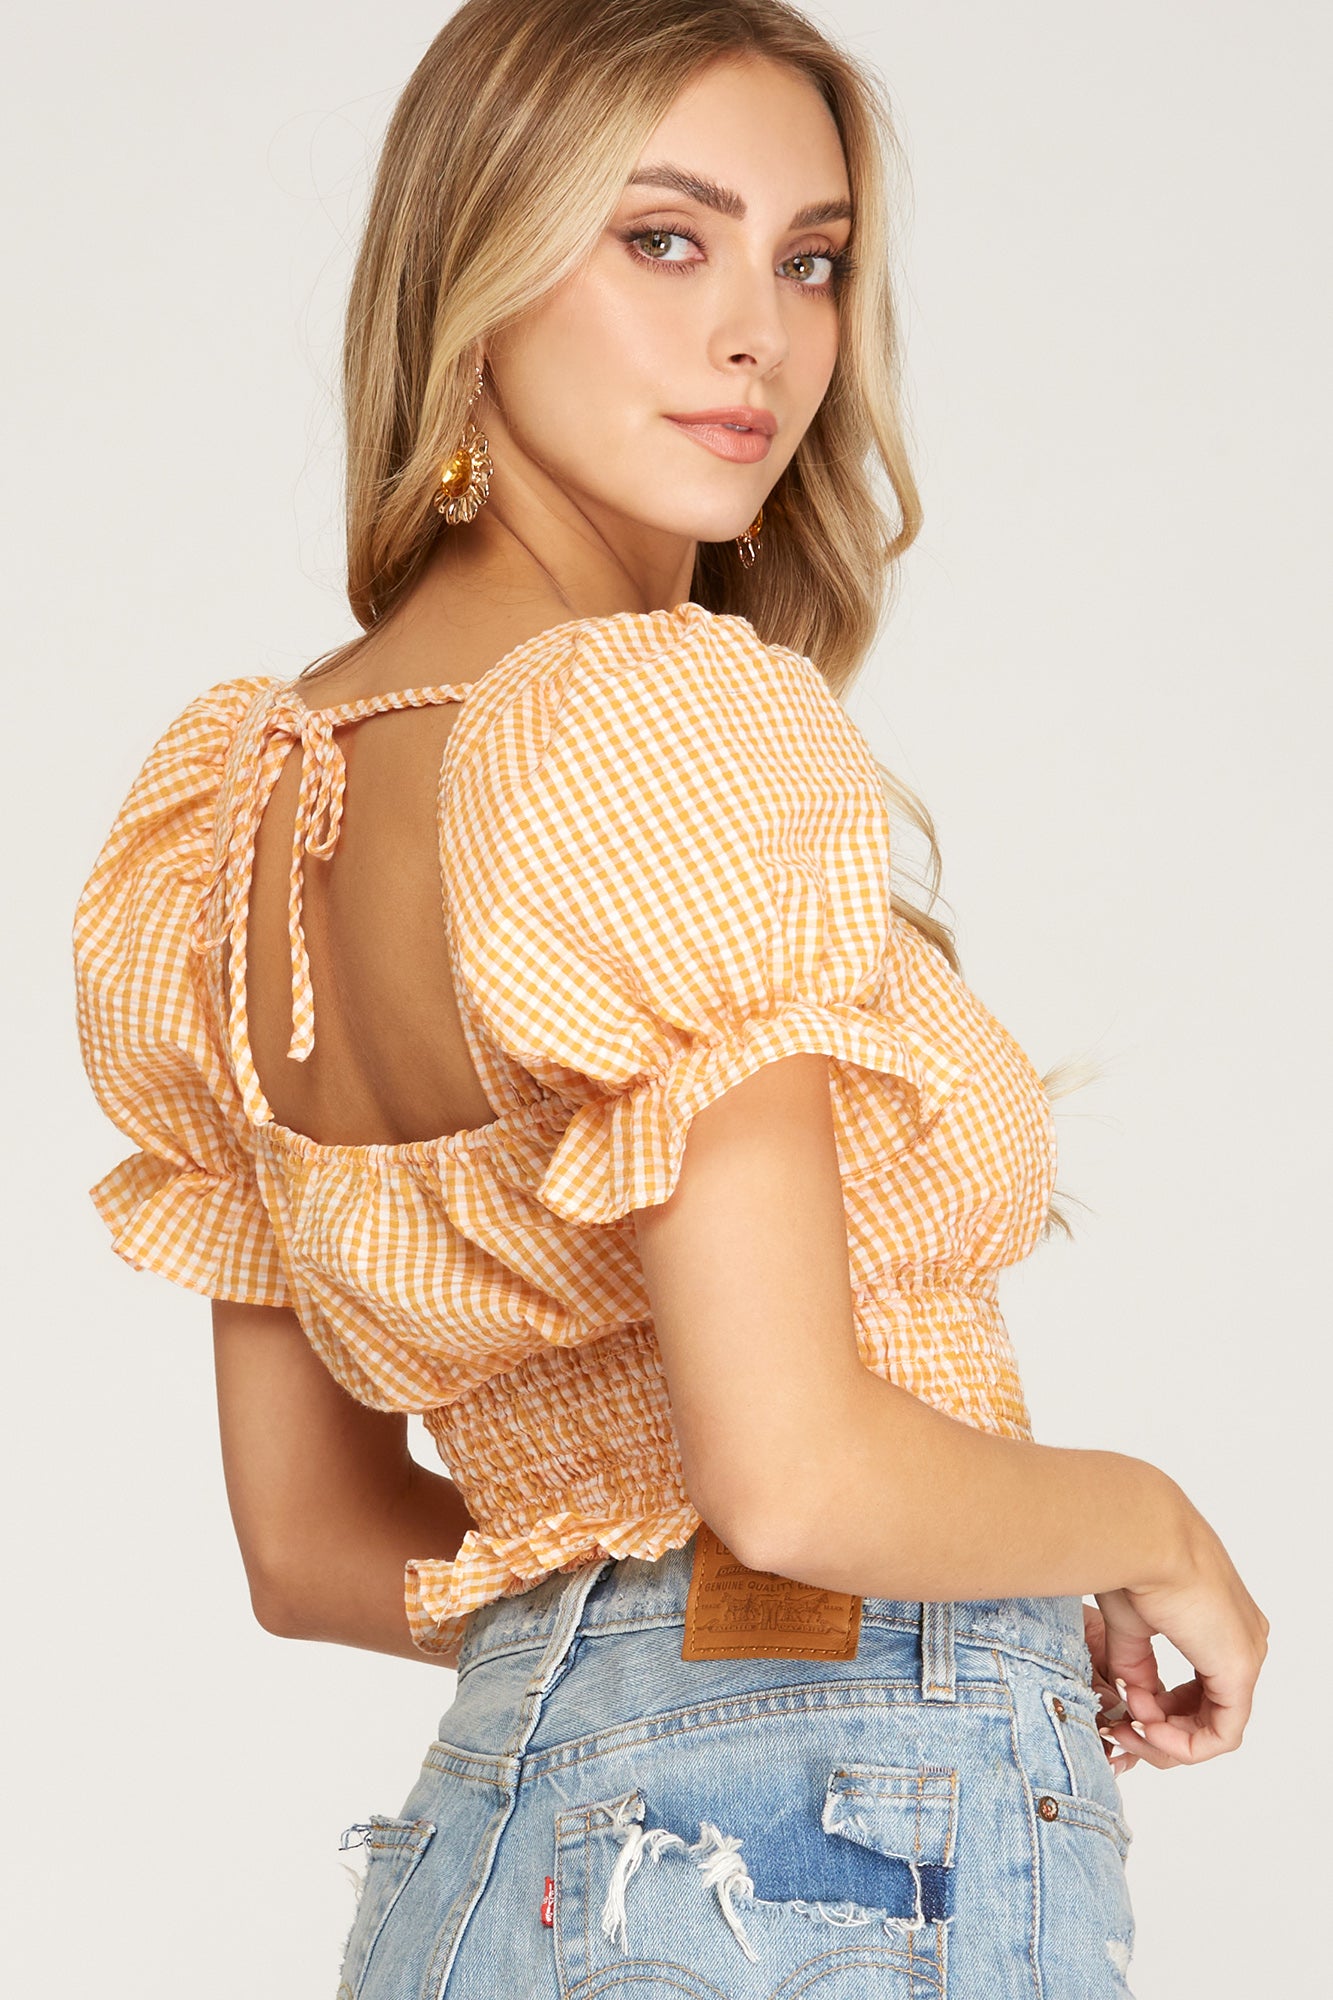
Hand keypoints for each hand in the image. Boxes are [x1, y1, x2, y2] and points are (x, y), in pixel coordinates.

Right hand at [1088, 1499, 1269, 1772]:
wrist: (1142, 1536)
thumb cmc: (1132, 1561)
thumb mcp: (1131, 1625)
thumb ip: (1137, 1667)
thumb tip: (1136, 1701)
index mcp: (1221, 1625)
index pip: (1202, 1689)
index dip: (1161, 1709)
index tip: (1124, 1706)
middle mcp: (1242, 1642)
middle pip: (1210, 1713)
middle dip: (1163, 1730)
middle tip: (1124, 1727)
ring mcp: (1245, 1656)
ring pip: (1217, 1728)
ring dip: (1169, 1739)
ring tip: (1131, 1723)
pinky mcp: (1238, 1670)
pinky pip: (1221, 1733)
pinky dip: (1183, 1743)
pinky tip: (1148, 1728)